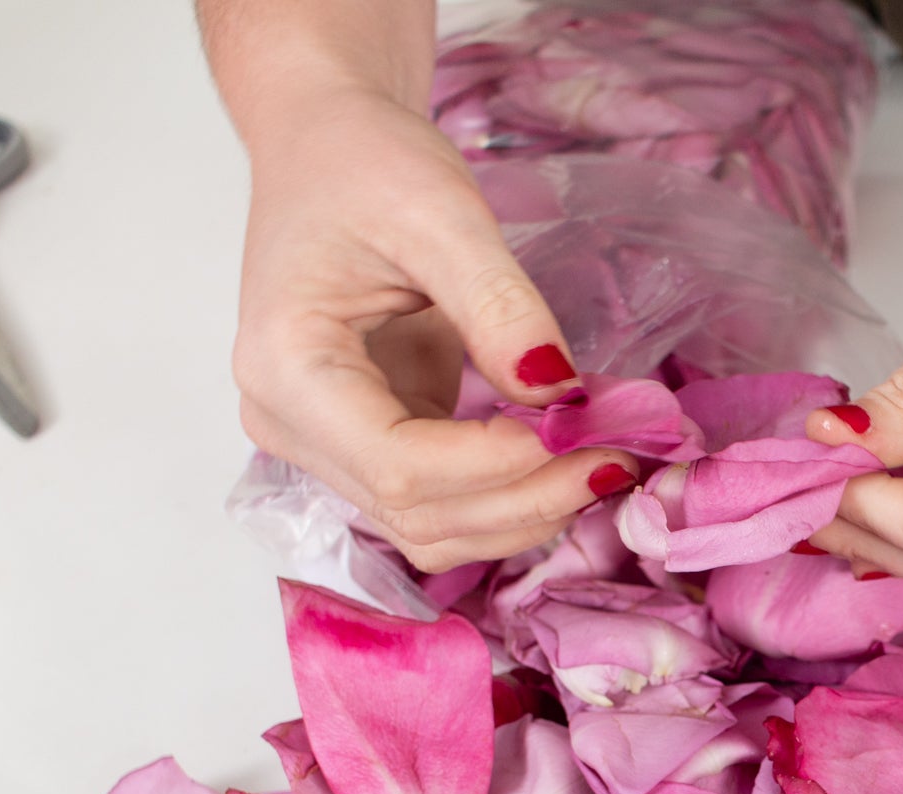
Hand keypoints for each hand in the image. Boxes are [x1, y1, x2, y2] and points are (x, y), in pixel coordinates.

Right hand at [232, 87, 637, 570]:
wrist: (327, 152)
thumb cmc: (363, 165)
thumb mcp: (439, 212)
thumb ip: (499, 305)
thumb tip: (559, 393)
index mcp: (284, 366)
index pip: (400, 465)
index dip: (500, 465)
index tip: (582, 429)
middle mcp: (288, 426)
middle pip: (419, 513)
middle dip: (528, 498)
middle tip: (618, 456)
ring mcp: (325, 449)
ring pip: (432, 531)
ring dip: (524, 513)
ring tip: (601, 464)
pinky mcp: (367, 452)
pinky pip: (442, 508)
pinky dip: (509, 500)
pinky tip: (564, 465)